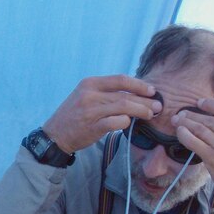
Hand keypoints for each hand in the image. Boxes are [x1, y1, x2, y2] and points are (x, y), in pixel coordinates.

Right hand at [42, 75, 161, 153]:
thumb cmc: (74, 115)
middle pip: (125, 95)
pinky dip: (126, 123)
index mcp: (90, 83)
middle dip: (145, 100)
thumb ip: (105, 92)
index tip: (152, 91)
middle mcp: (90, 95)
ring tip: (150, 115)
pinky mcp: (92, 127)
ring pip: (124, 107)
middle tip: (158, 106)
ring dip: (141, 111)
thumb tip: (133, 93)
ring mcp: (90, 111)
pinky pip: (116, 122)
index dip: (139, 84)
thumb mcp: (85, 96)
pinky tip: (129, 124)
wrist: (55, 134)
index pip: (121, 79)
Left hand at [172, 98, 213, 206]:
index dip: (210, 103)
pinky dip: (184, 135)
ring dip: (185, 123)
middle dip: (192, 115)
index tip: (199, 102)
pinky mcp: (213, 158)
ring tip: (177, 121)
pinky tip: (179, 132)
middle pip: (210, 119)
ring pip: (200, 129)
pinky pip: (194, 142)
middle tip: (181, 113)